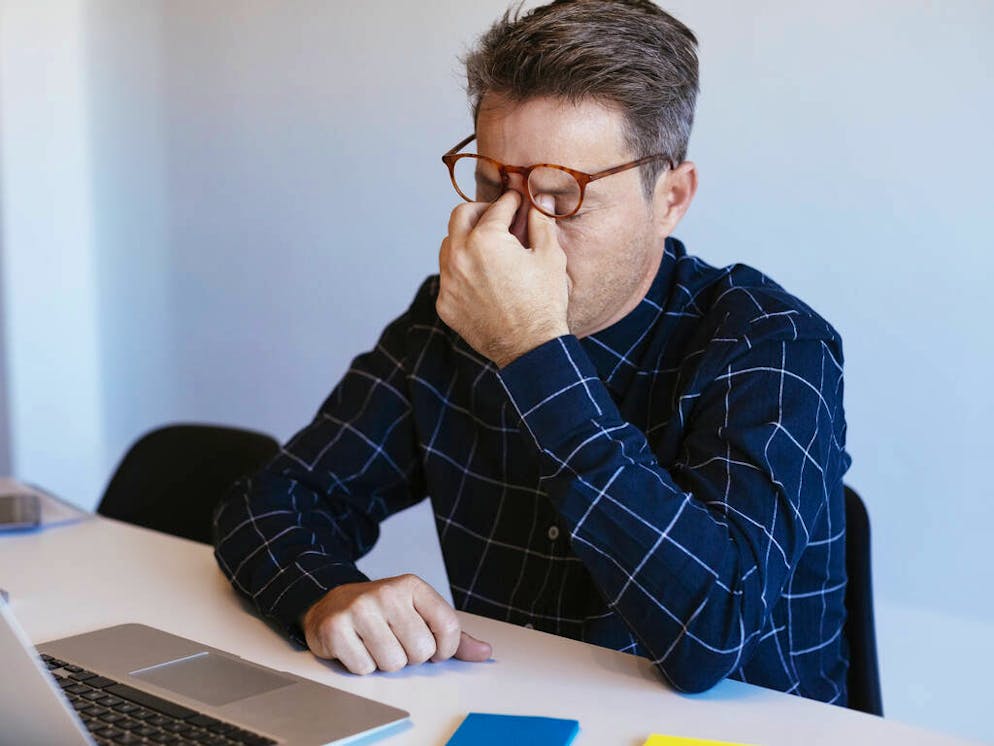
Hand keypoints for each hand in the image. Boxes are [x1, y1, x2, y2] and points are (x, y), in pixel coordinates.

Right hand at [301, 574, 491, 673]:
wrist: (333, 604)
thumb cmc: (383, 613)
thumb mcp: (419, 615)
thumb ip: (453, 635)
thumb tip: (485, 651)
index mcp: (413, 586)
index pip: (448, 626)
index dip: (445, 649)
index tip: (433, 648)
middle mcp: (387, 592)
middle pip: (420, 651)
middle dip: (410, 657)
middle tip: (395, 642)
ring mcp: (359, 608)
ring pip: (393, 663)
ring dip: (385, 663)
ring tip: (375, 644)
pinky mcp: (336, 628)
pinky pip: (364, 668)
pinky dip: (362, 666)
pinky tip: (357, 648)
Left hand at [437, 191, 570, 367]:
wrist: (530, 348)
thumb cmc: (544, 302)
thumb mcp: (549, 256)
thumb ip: (540, 222)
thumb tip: (540, 199)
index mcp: (486, 240)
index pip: (497, 207)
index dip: (511, 201)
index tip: (517, 201)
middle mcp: (459, 256)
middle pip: (459, 216)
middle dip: (480, 211)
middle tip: (496, 216)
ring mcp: (448, 281)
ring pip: (448, 245)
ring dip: (466, 240)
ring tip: (488, 248)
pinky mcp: (445, 303)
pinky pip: (448, 276)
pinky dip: (461, 270)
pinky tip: (482, 278)